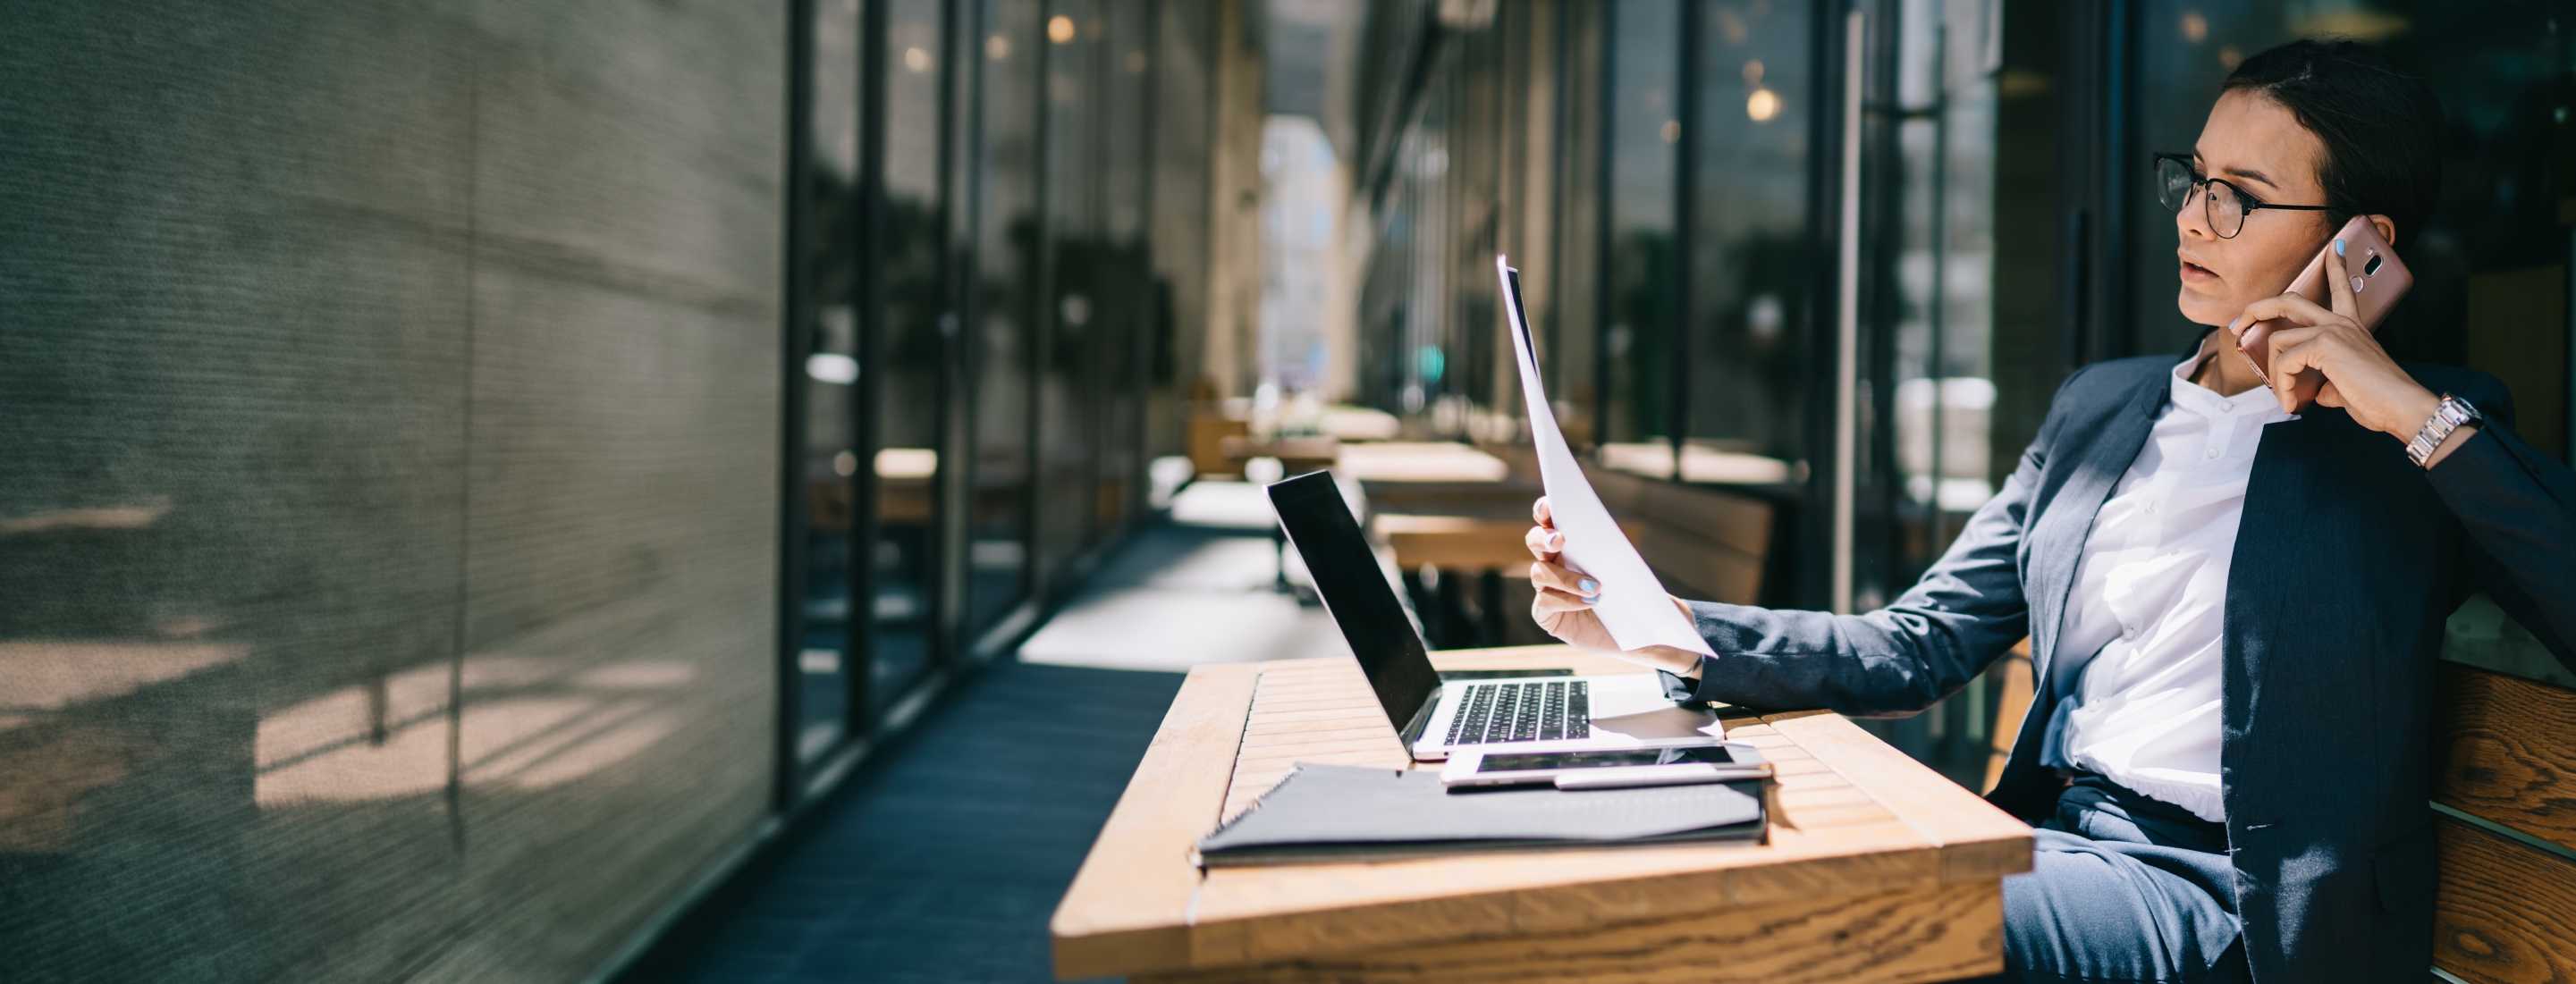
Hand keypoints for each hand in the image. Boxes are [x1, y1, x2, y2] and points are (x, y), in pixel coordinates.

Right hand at [1524, 496, 1702, 674]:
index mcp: (1571, 545)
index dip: (1544, 510)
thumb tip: (1617, 541)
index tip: (1549, 505)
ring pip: (1539, 573)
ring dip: (1566, 577)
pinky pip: (1545, 601)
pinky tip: (1591, 603)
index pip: (1550, 521)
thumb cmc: (1635, 597)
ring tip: (1595, 587)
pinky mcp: (1546, 614)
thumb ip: (1624, 555)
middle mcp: (1554, 562)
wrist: (1636, 633)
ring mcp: (1547, 588)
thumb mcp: (1635, 572)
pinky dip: (1567, 600)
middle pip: (1534, 541)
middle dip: (1544, 538)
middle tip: (1560, 540)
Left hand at [2227, 237, 2440, 437]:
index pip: (2343, 288)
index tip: (2335, 247)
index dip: (2336, 266)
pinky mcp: (2325, 345)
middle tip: (2240, 324)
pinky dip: (2282, 385)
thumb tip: (2312, 391)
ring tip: (2286, 397)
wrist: (2400, 407)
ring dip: (2274, 373)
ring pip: (2279, 340)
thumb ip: (2324, 381)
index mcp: (2351, 327)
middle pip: (2290, 301)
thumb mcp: (2344, 385)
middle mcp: (2342, 323)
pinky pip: (2285, 362)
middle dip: (2258, 309)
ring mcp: (2333, 330)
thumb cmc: (2377, 399)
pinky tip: (2292, 403)